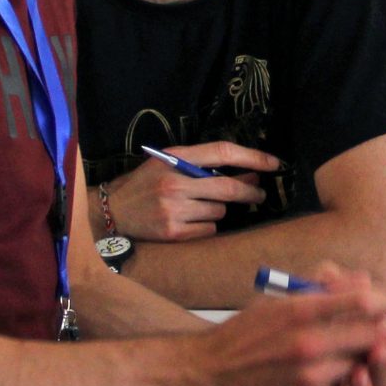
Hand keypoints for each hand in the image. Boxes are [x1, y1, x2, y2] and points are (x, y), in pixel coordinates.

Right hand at [104, 142, 277, 241]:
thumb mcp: (166, 163)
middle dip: (250, 192)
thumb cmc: (144, 184)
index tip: (274, 163)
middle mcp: (175, 182)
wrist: (112, 213)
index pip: (222, 152)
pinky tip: (189, 222)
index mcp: (174, 159)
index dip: (252, 156)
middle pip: (228, 187)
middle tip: (259, 194)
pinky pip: (209, 230)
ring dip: (218, 210)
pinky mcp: (174, 232)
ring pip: (220, 211)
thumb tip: (248, 173)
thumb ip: (200, 165)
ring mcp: (174, 209)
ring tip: (198, 207)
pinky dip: (206, 227)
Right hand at [186, 267, 385, 385]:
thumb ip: (323, 288)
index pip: (363, 302)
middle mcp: (308, 344)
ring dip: (355, 361)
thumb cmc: (243, 336)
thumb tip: (364, 283)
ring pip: (358, 367)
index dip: (380, 303)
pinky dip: (335, 385)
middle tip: (370, 331)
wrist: (208, 376)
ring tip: (335, 356)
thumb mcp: (278, 300)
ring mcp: (310, 378)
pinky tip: (316, 378)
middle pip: (371, 337)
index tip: (382, 304)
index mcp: (300, 311)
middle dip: (375, 333)